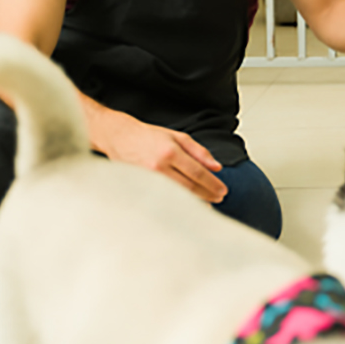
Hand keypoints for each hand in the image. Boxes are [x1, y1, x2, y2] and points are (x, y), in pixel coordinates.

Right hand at [93, 110, 226, 202]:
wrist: (121, 138)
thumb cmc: (151, 137)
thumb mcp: (178, 137)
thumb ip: (199, 152)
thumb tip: (216, 167)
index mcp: (170, 152)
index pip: (197, 172)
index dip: (212, 183)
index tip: (223, 190)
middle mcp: (158, 166)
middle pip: (188, 186)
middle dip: (207, 194)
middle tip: (219, 198)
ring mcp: (147, 178)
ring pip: (176, 195)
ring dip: (195, 202)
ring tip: (208, 205)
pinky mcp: (140, 186)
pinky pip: (163, 198)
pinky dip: (177, 204)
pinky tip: (187, 206)